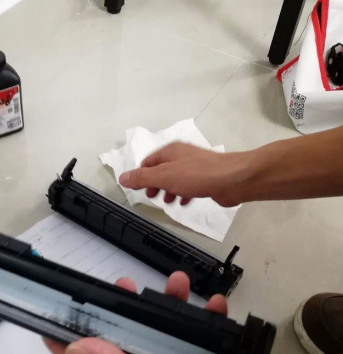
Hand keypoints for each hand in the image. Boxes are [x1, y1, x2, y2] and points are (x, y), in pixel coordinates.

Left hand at [44, 272, 276, 353]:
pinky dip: (203, 324)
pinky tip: (214, 309)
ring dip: (167, 309)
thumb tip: (73, 348)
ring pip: (161, 335)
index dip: (64, 336)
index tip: (57, 307)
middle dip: (122, 310)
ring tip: (179, 285)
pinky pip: (196, 342)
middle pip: (122, 339)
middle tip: (127, 285)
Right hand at [118, 142, 247, 206]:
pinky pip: (189, 185)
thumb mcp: (164, 176)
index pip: (148, 162)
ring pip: (175, 178)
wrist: (232, 179)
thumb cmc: (197, 175)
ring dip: (168, 191)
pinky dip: (183, 193)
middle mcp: (182, 155)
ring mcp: (195, 166)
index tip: (140, 190)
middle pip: (161, 170)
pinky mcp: (206, 177)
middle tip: (152, 197)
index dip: (141, 176)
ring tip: (167, 202)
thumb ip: (142, 178)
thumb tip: (122, 177)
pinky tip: (184, 202)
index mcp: (170, 151)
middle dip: (155, 184)